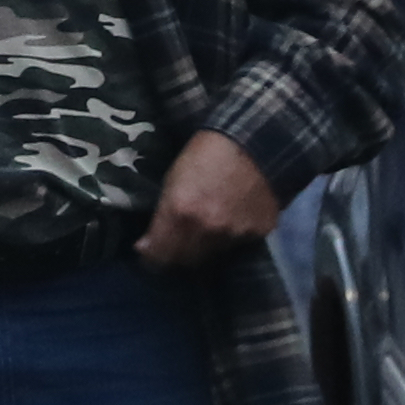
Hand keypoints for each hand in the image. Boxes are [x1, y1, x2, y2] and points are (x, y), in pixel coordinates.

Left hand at [135, 128, 285, 268]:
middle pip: (184, 261)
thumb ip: (161, 215)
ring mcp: (235, 235)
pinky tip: (231, 217)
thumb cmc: (207, 153)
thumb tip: (146, 246)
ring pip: (211, 255)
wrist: (257, 143)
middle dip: (175, 253)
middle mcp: (207, 230)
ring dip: (204, 245)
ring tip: (206, 224)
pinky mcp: (258, 234)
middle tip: (175, 241)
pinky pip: (237, 245)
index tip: (150, 250)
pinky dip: (229, 237)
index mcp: (180, 212)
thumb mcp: (172, 179)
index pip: (159, 256)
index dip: (151, 256)